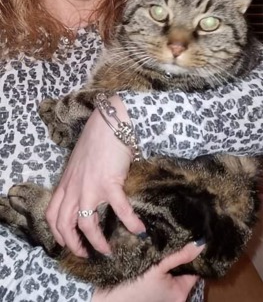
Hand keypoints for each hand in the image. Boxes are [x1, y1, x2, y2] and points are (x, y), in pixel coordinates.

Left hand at [46, 96, 144, 255]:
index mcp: (66, 183)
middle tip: (86, 254)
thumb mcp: (79, 162)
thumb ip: (79, 179)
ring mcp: (89, 187)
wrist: (109, 123)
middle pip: (64, 225)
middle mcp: (73, 188)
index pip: (52, 214)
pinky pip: (120, 209)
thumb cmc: (97, 139)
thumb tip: (88, 193)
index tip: (68, 243)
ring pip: (86, 224)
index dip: (58, 233)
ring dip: (97, 242)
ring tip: (108, 250)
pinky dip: (130, 222)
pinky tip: (139, 229)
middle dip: (74, 245)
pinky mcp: (109, 183)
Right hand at [93, 242, 203, 301]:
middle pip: (183, 270)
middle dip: (180, 254)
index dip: (194, 253)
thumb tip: (201, 243)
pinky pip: (162, 274)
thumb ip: (180, 256)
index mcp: (181, 293)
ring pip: (172, 271)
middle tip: (177, 232)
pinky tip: (154, 250)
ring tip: (165, 237)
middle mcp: (175, 296)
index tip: (192, 235)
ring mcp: (164, 294)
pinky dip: (160, 264)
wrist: (108, 301)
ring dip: (168, 258)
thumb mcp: (158, 269)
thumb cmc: (134, 286)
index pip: (195, 269)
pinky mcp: (153, 290)